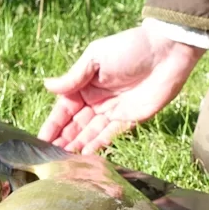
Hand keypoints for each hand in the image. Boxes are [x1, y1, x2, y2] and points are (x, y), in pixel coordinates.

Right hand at [37, 26, 204, 154]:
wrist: (168, 51)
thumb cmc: (129, 48)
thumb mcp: (96, 58)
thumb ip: (73, 77)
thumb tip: (46, 85)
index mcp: (84, 85)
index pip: (63, 109)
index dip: (52, 125)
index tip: (40, 140)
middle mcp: (95, 100)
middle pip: (74, 125)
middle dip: (62, 140)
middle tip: (49, 158)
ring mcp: (112, 111)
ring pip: (89, 133)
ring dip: (76, 146)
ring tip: (63, 160)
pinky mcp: (130, 119)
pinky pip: (110, 135)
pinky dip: (97, 145)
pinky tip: (84, 155)